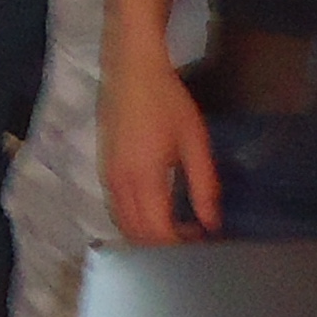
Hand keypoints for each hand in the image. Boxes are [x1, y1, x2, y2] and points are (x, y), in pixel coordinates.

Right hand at [101, 45, 219, 243]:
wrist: (132, 71)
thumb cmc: (167, 102)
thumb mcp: (194, 141)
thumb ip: (203, 184)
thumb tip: (212, 223)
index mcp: (144, 179)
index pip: (158, 232)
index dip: (180, 245)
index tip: (202, 240)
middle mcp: (120, 185)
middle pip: (137, 236)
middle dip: (164, 246)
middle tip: (192, 237)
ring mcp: (108, 178)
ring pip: (123, 225)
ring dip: (147, 236)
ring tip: (176, 227)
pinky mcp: (104, 170)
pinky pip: (117, 210)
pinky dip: (135, 221)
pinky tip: (155, 211)